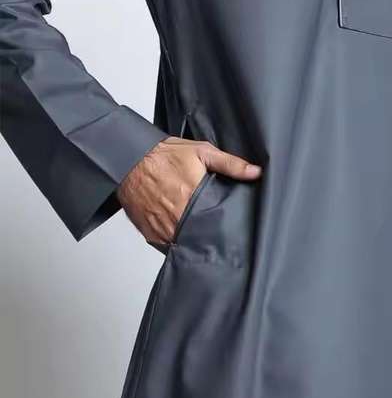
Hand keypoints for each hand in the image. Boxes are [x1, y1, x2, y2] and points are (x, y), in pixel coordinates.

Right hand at [115, 135, 261, 245]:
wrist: (129, 159)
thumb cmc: (165, 155)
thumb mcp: (202, 152)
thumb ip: (230, 164)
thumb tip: (256, 172)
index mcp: (192, 198)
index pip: (215, 224)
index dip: (224, 228)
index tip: (231, 230)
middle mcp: (176, 217)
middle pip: (200, 236)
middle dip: (209, 236)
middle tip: (218, 234)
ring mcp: (161, 228)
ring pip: (183, 244)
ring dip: (191, 240)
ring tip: (201, 236)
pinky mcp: (149, 233)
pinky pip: (166, 246)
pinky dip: (174, 241)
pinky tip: (181, 234)